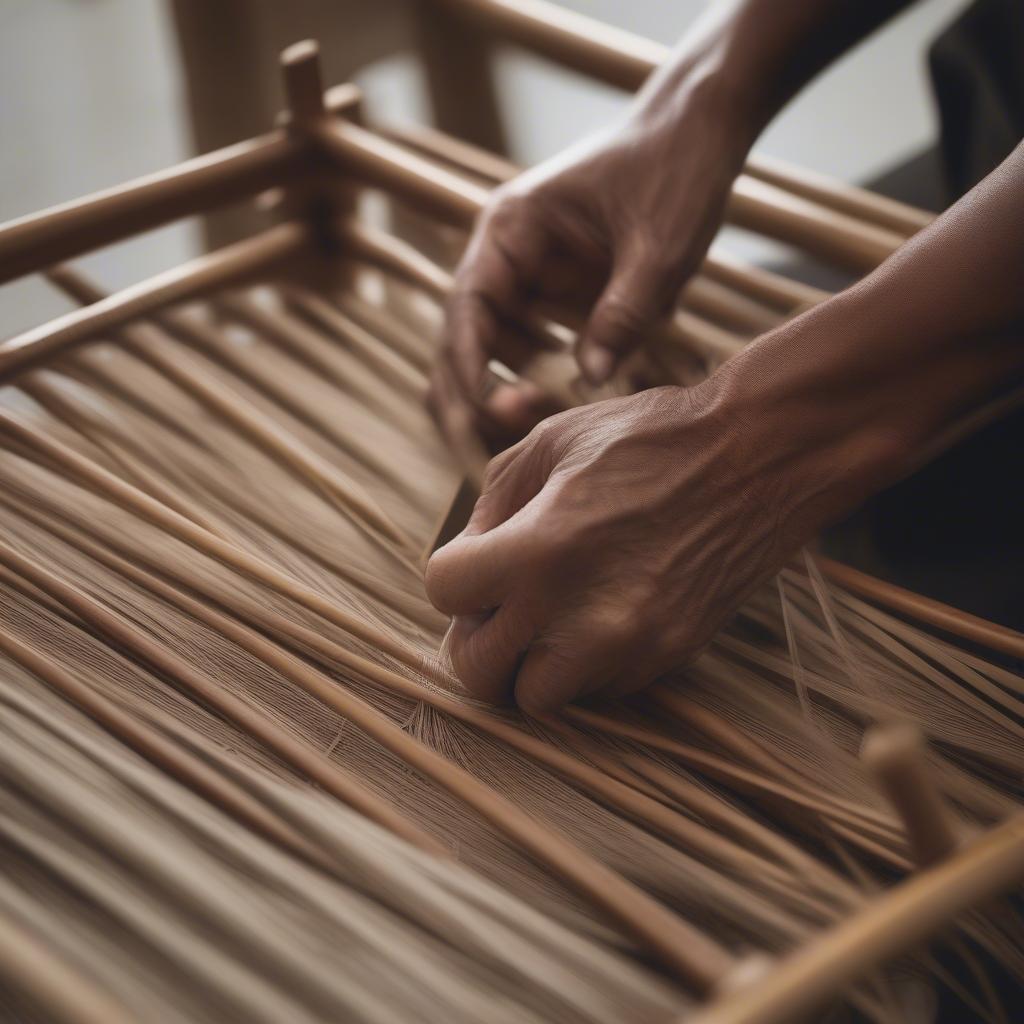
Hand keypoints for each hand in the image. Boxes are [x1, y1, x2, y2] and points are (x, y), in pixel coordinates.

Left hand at [425, 377, 850, 712]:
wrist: (760, 457)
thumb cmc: (650, 437)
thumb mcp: (550, 442)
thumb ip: (491, 506)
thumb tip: (467, 557)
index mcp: (536, 549)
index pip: (443, 594)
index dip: (454, 573)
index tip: (476, 560)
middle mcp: (575, 614)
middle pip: (476, 670)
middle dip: (476, 636)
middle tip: (498, 604)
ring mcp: (625, 647)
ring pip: (535, 698)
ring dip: (529, 663)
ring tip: (550, 616)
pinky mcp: (665, 659)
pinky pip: (598, 687)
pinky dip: (585, 661)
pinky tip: (605, 609)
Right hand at [430, 80, 751, 446]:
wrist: (697, 131)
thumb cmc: (677, 170)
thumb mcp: (661, 247)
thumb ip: (624, 314)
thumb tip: (588, 380)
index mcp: (512, 227)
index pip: (470, 304)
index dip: (470, 363)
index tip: (486, 411)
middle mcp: (506, 253)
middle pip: (464, 335)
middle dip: (470, 392)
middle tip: (492, 446)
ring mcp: (528, 274)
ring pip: (490, 348)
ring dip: (499, 392)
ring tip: (527, 433)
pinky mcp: (554, 293)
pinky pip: (529, 346)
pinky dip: (533, 381)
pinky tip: (552, 408)